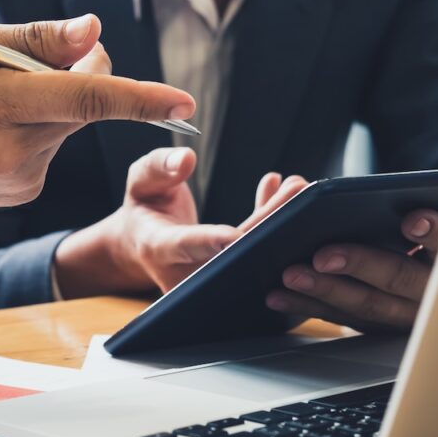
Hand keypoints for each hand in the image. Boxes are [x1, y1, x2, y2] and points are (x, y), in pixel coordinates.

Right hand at [0, 15, 194, 243]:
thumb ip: (34, 40)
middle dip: (81, 72)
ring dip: (53, 103)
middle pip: (83, 104)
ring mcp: (20, 179)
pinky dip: (39, 130)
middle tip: (36, 58)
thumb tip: (94, 33)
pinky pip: (53, 148)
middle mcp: (13, 150)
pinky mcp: (23, 193)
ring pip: (69, 126)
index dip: (139, 97)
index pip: (84, 99)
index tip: (184, 103)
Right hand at [54, 147, 306, 296]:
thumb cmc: (142, 210)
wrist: (142, 244)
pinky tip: (278, 190)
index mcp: (157, 247)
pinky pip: (253, 249)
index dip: (212, 242)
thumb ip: (158, 168)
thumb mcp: (139, 183)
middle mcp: (186, 269)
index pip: (186, 245)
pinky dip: (269, 222)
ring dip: (277, 220)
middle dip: (267, 222)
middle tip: (297, 192)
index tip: (235, 235)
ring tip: (298, 187)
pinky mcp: (227, 272)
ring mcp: (209, 277)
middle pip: (231, 252)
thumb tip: (185, 159)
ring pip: (249, 252)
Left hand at [267, 210, 437, 331]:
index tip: (412, 220)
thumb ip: (421, 211)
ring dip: (323, 290)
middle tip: (322, 255)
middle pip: (398, 278)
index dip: (435, 233)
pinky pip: (339, 317)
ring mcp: (404, 314)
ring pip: (365, 305)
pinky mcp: (376, 325)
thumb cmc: (430, 238)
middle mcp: (433, 292)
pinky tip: (277, 296)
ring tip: (289, 274)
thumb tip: (375, 200)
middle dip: (359, 265)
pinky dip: (306, 305)